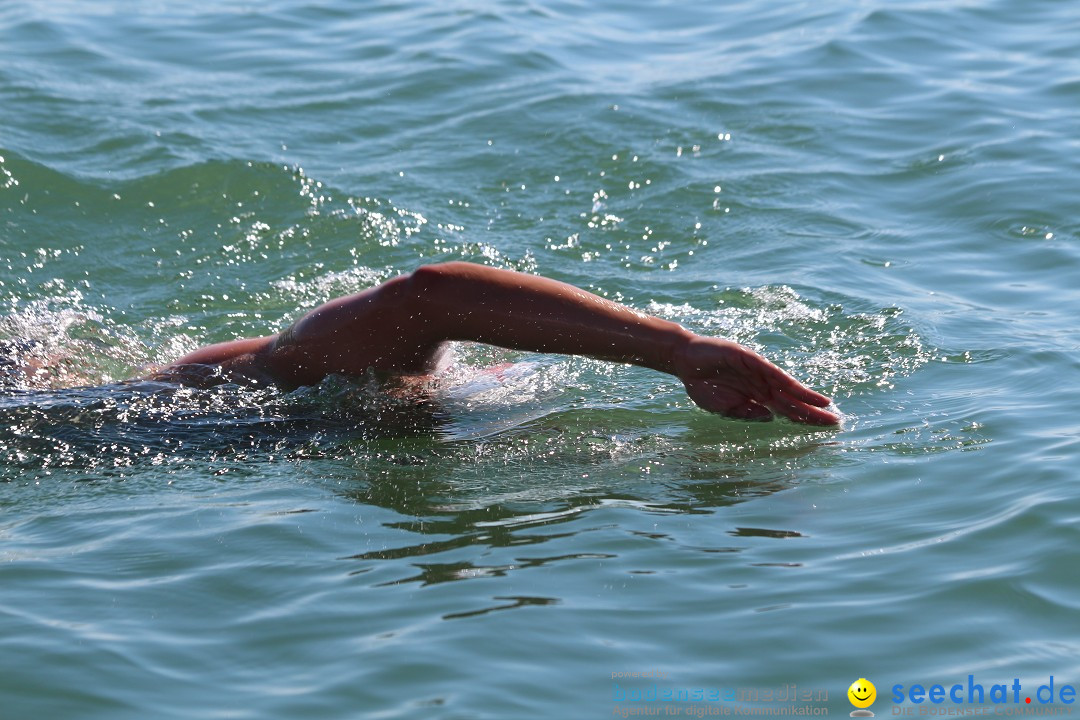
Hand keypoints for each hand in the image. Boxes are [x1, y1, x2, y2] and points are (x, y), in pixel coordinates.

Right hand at [673, 335, 838, 424]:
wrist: (684, 361)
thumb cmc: (702, 385)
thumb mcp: (723, 408)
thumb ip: (745, 413)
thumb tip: (770, 418)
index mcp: (757, 398)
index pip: (786, 411)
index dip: (804, 419)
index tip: (822, 429)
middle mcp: (762, 385)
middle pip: (792, 401)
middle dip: (813, 412)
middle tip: (835, 422)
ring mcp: (757, 371)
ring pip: (787, 387)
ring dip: (806, 397)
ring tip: (826, 406)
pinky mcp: (749, 359)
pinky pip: (770, 371)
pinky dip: (785, 381)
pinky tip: (800, 389)